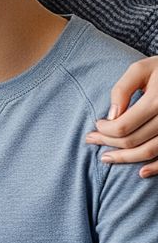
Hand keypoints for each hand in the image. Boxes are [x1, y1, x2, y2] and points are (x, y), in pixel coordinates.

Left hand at [86, 56, 157, 176]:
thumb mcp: (140, 70)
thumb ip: (122, 89)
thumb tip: (112, 115)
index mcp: (157, 100)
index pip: (123, 126)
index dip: (105, 130)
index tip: (97, 124)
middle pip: (133, 140)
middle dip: (108, 143)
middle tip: (91, 139)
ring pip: (149, 152)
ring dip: (126, 158)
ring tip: (106, 158)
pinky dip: (156, 168)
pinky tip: (141, 172)